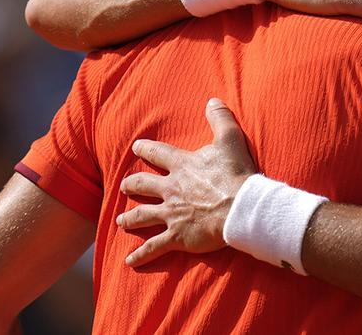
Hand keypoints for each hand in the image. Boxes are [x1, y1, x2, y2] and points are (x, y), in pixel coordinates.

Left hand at [117, 99, 256, 266]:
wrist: (241, 207)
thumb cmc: (236, 174)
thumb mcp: (230, 140)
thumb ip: (220, 119)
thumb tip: (213, 100)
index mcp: (182, 166)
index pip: (158, 153)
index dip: (146, 149)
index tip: (137, 146)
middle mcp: (171, 189)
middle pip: (143, 185)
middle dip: (132, 185)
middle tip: (125, 186)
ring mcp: (171, 214)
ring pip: (143, 215)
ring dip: (130, 219)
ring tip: (121, 222)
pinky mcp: (177, 236)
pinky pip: (154, 246)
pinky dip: (141, 255)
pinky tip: (130, 262)